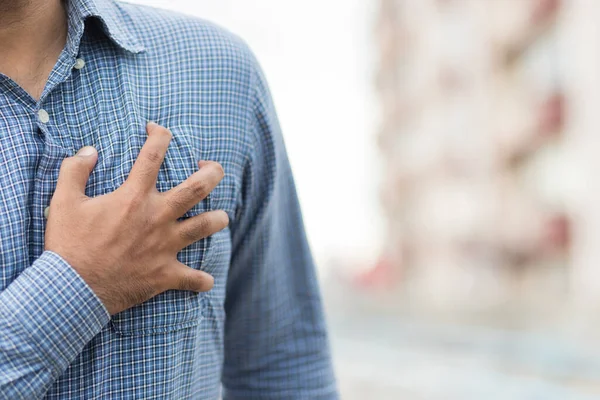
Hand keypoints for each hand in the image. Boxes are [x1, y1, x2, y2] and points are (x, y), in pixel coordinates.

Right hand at [45, 122, 227, 314]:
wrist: (73, 289)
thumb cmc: (69, 244)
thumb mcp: (63, 202)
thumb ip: (75, 171)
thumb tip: (89, 150)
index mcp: (134, 197)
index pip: (153, 155)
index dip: (159, 135)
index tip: (157, 130)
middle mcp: (157, 217)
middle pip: (198, 188)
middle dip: (213, 172)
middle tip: (214, 168)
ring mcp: (165, 246)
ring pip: (206, 226)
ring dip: (217, 220)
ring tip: (220, 217)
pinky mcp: (166, 274)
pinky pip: (193, 279)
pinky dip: (201, 281)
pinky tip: (206, 281)